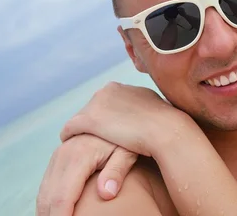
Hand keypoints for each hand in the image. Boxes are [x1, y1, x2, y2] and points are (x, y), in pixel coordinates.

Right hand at [36, 134, 136, 215]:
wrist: (117, 114)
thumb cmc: (126, 137)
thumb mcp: (128, 152)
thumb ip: (117, 172)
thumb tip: (106, 194)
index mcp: (78, 156)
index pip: (62, 198)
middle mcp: (62, 155)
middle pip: (48, 198)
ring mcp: (58, 155)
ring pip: (43, 192)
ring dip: (47, 211)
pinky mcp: (58, 157)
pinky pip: (46, 185)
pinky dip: (47, 202)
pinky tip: (55, 212)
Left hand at [60, 81, 191, 159]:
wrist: (166, 130)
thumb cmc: (166, 125)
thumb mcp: (154, 109)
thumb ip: (143, 108)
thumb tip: (143, 114)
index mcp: (122, 87)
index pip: (106, 102)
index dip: (107, 119)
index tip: (109, 132)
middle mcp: (108, 90)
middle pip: (92, 109)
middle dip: (94, 124)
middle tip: (95, 143)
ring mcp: (97, 103)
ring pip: (81, 119)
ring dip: (82, 132)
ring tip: (85, 148)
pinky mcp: (88, 119)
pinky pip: (70, 129)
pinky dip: (70, 138)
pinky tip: (74, 150)